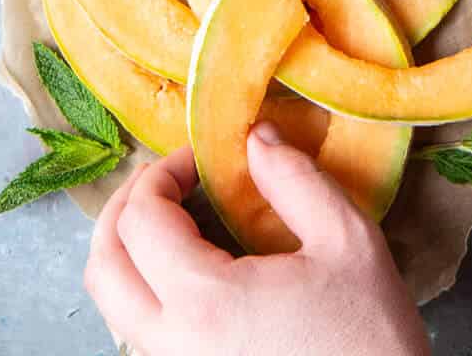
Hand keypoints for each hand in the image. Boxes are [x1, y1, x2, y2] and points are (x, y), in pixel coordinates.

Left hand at [85, 129, 429, 355]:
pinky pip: (142, 331)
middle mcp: (173, 342)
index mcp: (204, 300)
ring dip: (130, 250)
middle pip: (103, 267)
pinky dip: (147, 287)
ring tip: (176, 217)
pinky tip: (193, 266)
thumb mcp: (345, 239)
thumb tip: (256, 137)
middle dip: (125, 208)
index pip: (142, 220)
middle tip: (168, 179)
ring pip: (114, 304)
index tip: (199, 157)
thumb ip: (293, 179)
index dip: (162, 173)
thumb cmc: (367, 334)